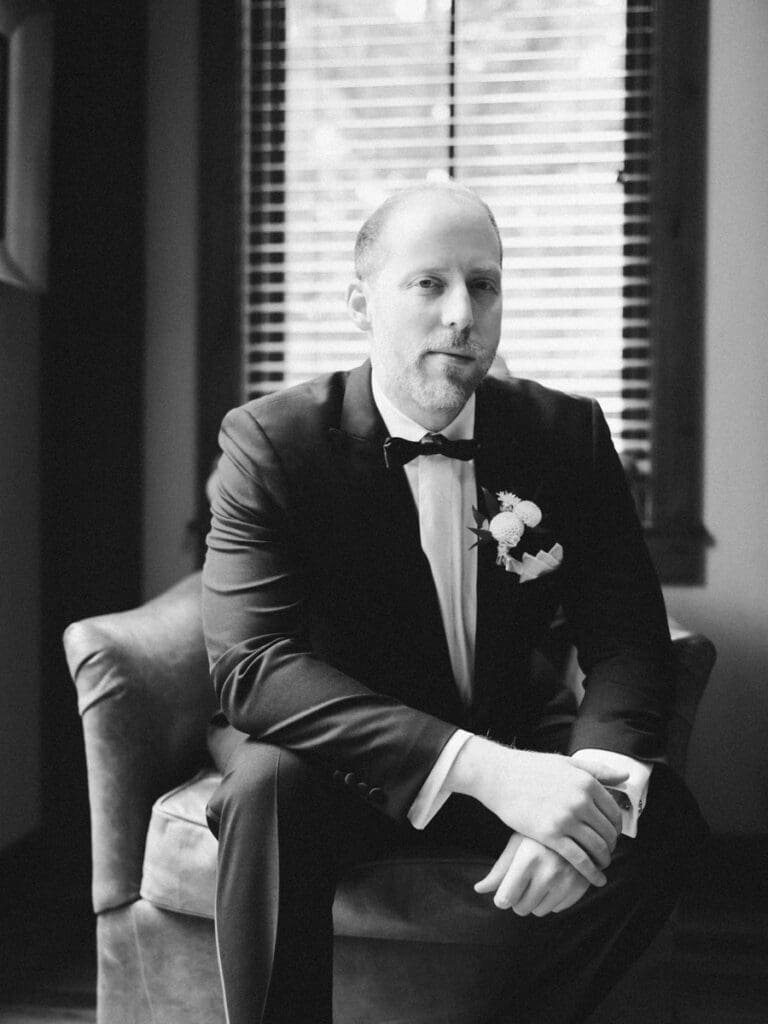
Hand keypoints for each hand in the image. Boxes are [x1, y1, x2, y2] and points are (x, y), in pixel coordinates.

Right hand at [448, 738, 625, 885]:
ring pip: (597, 847)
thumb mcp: (566, 763)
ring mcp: (566, 819)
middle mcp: (580, 800)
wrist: (499, 776)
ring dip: (603, 860)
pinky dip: (591, 872)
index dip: (616, 827)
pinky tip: (595, 878)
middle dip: (610, 845)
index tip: (612, 834)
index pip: (614, 812)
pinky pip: (579, 859)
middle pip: (608, 832)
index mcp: (586, 782)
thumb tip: (625, 776)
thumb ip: (597, 770)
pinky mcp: (550, 835)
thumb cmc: (531, 768)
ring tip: (600, 864)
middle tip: (606, 851)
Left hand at [475, 833, 589, 916]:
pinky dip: (552, 899)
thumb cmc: (537, 834)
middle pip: (521, 908)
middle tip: (522, 880)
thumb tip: (478, 889)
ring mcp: (568, 880)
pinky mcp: (581, 887)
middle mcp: (549, 872)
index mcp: (528, 859)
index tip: (503, 892)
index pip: (506, 899)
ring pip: (539, 911)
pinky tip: (554, 879)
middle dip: (518, 898)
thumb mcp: (516, 845)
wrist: (575, 824)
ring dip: (535, 900)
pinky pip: (557, 908)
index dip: (501, 898)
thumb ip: (499, 870)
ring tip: (538, 877)